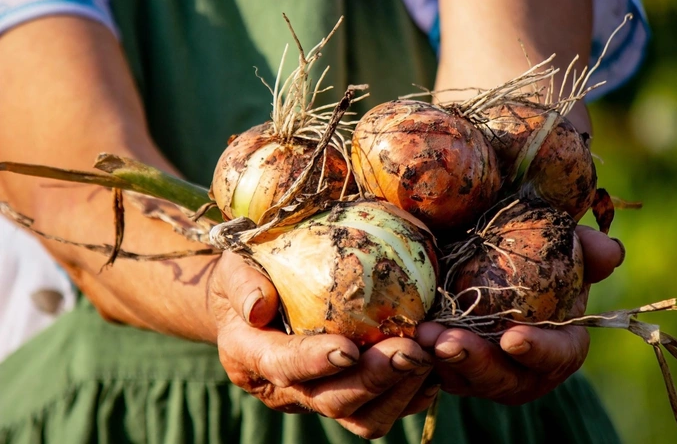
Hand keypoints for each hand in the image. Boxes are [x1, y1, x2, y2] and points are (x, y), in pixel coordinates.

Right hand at [207, 251, 435, 438]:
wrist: (252, 301)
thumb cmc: (245, 274)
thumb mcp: (233, 267)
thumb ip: (242, 282)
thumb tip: (258, 305)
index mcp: (248, 355)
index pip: (281, 366)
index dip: (314, 362)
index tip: (348, 349)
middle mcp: (282, 388)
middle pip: (330, 400)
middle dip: (373, 379)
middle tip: (410, 350)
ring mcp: (315, 396)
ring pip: (360, 418)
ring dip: (398, 391)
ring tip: (427, 356)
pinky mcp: (344, 396)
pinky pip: (380, 411)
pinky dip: (410, 395)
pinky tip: (434, 367)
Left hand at [415, 226, 624, 403]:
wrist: (487, 257)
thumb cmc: (530, 252)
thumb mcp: (556, 243)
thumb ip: (584, 245)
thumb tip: (610, 252)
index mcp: (560, 342)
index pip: (560, 356)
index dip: (540, 351)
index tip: (513, 337)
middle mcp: (524, 367)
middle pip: (505, 379)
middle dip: (477, 363)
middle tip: (448, 343)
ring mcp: (485, 372)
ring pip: (464, 380)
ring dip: (442, 361)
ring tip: (421, 336)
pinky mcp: (450, 368)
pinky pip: (435, 372)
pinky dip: (420, 359)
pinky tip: (404, 338)